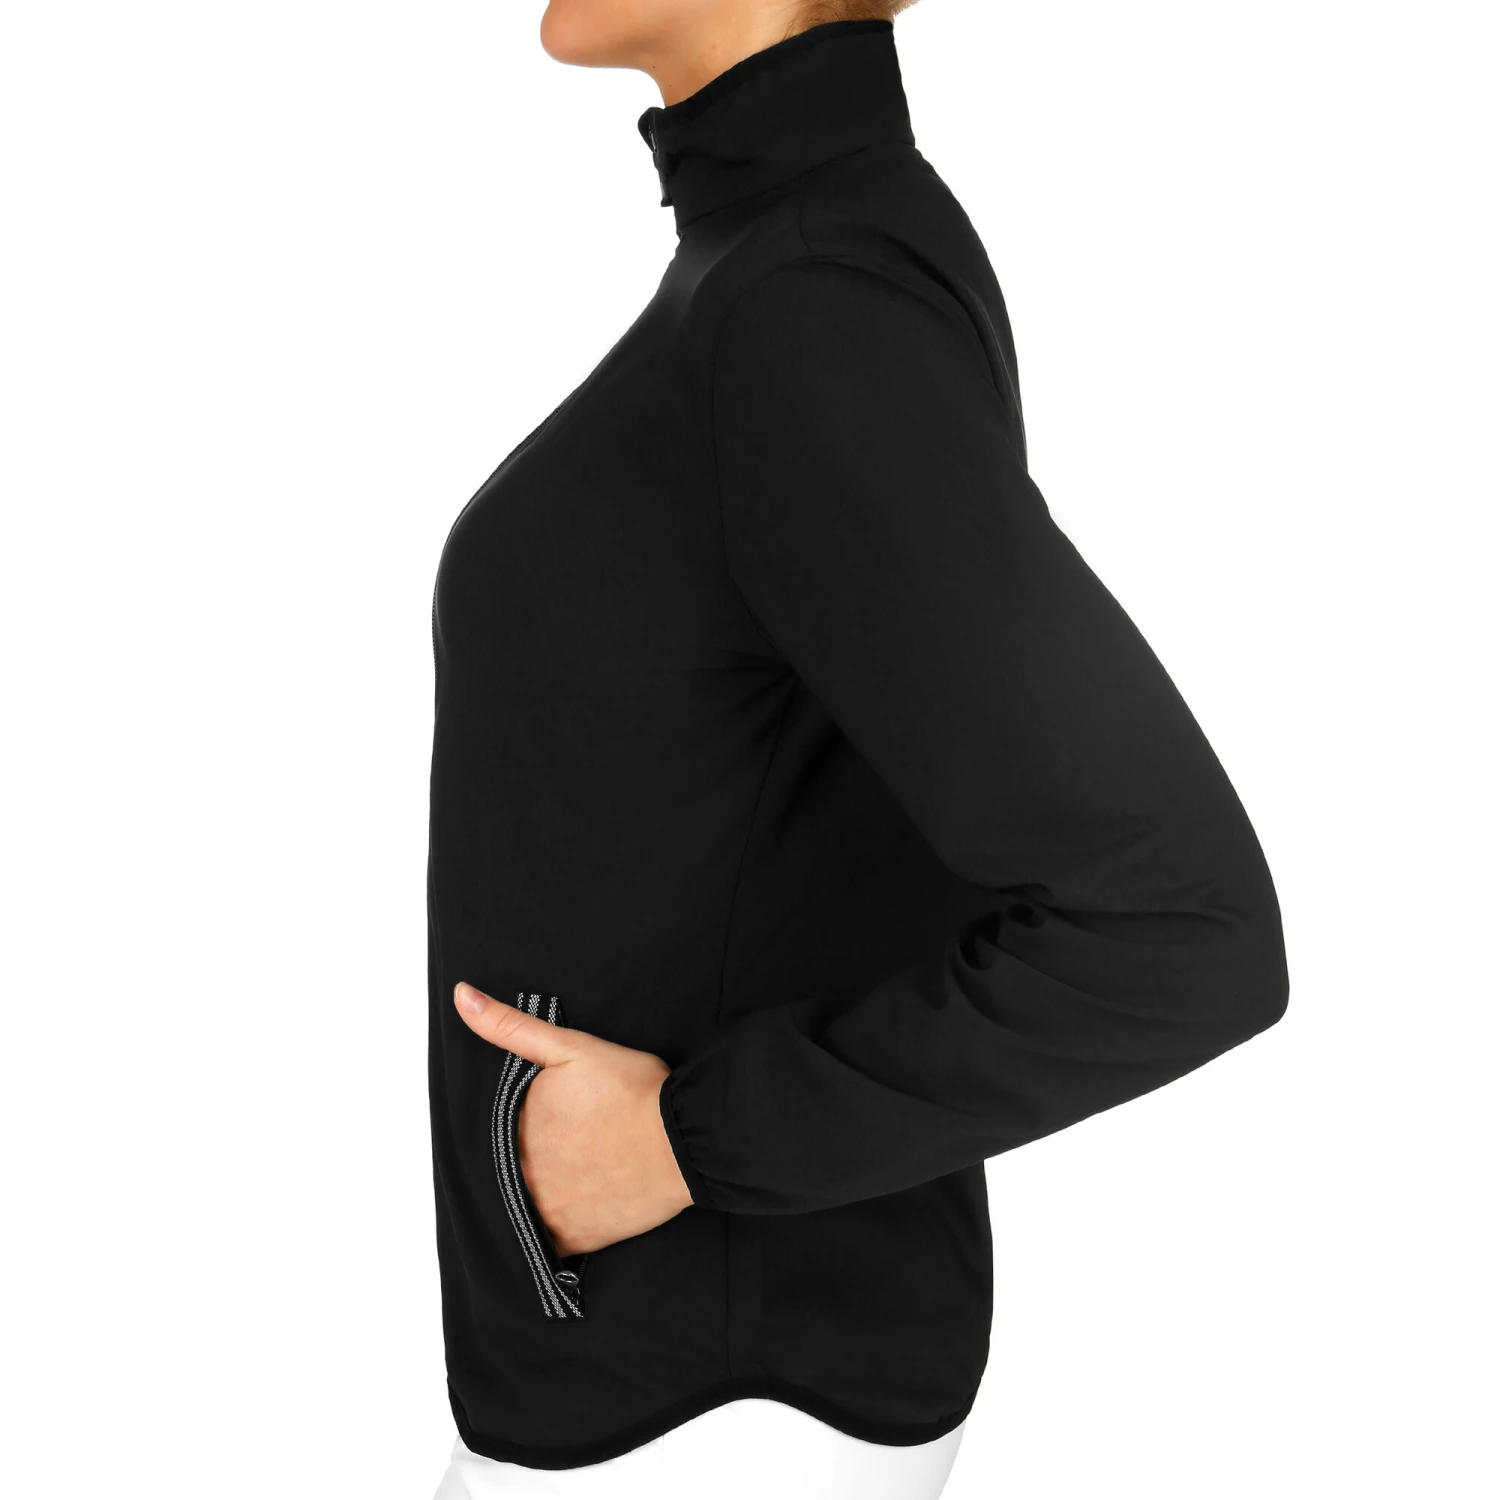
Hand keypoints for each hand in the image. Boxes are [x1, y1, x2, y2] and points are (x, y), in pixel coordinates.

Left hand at [454, 982, 693, 1255]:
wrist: (682, 1138)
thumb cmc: (631, 1090)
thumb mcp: (566, 1047)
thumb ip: (509, 1026)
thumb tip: (461, 996)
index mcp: (512, 1131)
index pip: (497, 1134)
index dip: (520, 1125)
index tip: (550, 1119)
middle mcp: (520, 1178)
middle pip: (510, 1171)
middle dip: (528, 1160)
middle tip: (569, 1145)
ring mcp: (547, 1213)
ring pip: (526, 1207)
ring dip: (540, 1193)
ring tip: (574, 1173)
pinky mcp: (577, 1239)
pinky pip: (550, 1243)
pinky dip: (557, 1228)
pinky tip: (576, 1207)